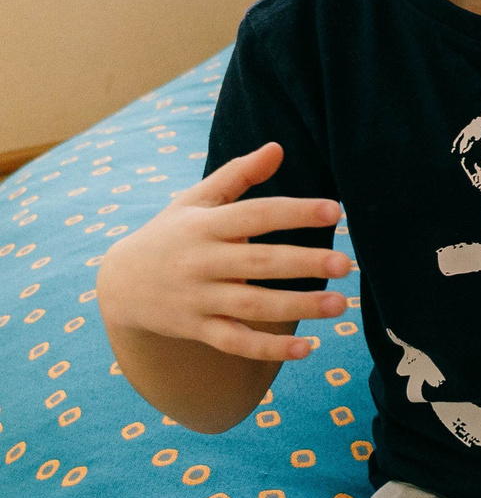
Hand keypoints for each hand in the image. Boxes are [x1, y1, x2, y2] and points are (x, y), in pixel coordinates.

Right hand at [96, 142, 349, 362]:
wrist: (118, 284)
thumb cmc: (170, 234)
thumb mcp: (194, 201)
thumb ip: (237, 175)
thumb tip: (277, 148)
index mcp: (205, 226)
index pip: (256, 214)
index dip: (295, 212)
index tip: (335, 210)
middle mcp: (201, 261)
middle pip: (259, 262)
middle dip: (304, 263)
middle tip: (345, 264)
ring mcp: (198, 298)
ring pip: (252, 305)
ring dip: (298, 307)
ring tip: (339, 305)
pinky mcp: (197, 328)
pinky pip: (235, 342)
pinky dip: (268, 348)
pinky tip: (307, 348)